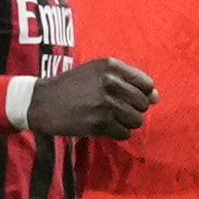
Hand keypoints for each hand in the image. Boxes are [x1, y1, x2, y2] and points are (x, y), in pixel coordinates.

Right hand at [28, 57, 157, 140]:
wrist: (42, 101)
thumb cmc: (71, 86)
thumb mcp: (96, 72)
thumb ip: (127, 80)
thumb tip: (156, 98)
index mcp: (111, 66)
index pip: (146, 83)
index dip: (142, 95)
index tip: (129, 99)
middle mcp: (110, 82)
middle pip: (143, 104)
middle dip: (133, 110)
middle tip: (115, 110)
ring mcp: (105, 103)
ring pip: (136, 120)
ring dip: (125, 123)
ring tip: (109, 119)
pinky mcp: (99, 122)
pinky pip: (124, 133)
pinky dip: (117, 133)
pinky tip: (103, 126)